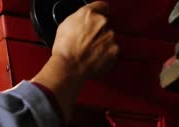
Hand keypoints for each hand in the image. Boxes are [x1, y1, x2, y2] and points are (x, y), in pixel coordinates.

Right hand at [31, 1, 117, 122]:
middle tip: (86, 41)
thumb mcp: (65, 26)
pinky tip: (93, 58)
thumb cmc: (64, 50)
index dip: (99, 12)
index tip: (97, 19)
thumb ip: (79, 20)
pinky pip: (111, 51)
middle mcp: (102, 23)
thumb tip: (81, 21)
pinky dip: (105, 55)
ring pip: (109, 38)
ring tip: (88, 52)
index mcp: (89, 14)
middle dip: (97, 32)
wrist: (69, 67)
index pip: (101, 6)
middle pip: (104, 24)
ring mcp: (110, 37)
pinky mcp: (114, 51)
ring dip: (101, 44)